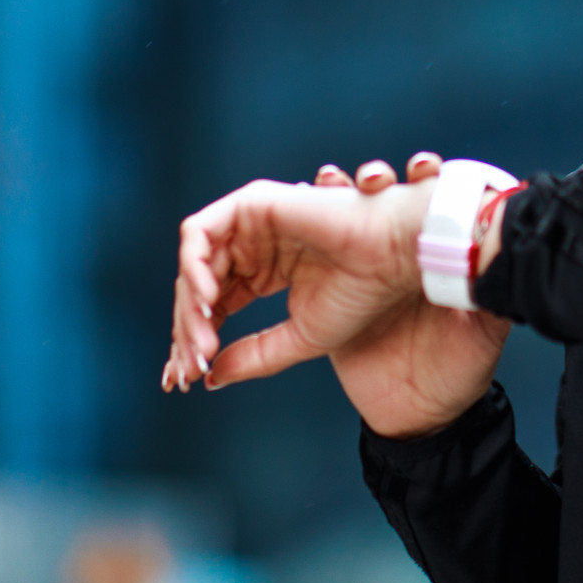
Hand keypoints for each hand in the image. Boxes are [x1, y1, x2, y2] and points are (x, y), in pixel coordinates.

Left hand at [162, 152, 511, 438]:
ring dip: (190, 306)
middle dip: (187, 330)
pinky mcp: (251, 203)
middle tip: (189, 367)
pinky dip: (194, 268)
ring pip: (194, 264)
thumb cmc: (361, 295)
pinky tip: (208, 303)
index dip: (197, 341)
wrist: (394, 260)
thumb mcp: (298, 338)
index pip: (215, 305)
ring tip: (202, 341)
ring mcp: (250, 222)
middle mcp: (254, 245)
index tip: (188, 379)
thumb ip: (254, 356)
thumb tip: (209, 377)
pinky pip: (200, 234)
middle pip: (198, 288)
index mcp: (266, 271)